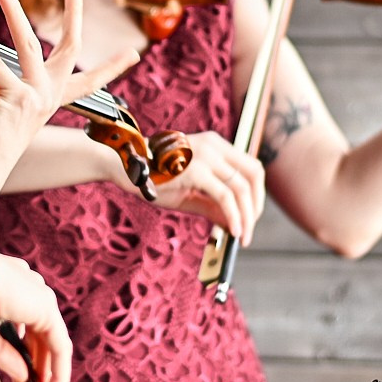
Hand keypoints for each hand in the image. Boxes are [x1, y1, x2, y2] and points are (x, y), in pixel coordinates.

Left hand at [0, 0, 137, 168]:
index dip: (112, 67)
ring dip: (13, 9)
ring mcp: (36, 97)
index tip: (133, 53)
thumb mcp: (4, 107)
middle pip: (71, 47)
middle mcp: (48, 97)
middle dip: (76, 9)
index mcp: (50, 101)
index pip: (87, 81)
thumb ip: (4, 84)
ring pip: (28, 43)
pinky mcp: (16, 98)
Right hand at [0, 253, 71, 381]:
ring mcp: (37, 293)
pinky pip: (59, 344)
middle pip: (41, 332)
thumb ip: (2, 354)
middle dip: (39, 363)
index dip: (25, 350)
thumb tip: (23, 376)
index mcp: (5, 282)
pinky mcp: (45, 306)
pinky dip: (58, 371)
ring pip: (53, 339)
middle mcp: (24, 284)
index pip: (24, 320)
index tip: (21, 375)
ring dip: (50, 370)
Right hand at [146, 129, 265, 243]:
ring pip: (242, 187)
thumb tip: (234, 224)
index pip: (250, 166)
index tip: (251, 215)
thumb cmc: (153, 178)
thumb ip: (213, 205)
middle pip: (253, 174)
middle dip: (256, 205)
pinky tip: (233, 231)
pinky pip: (225, 197)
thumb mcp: (190, 193)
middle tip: (249, 229)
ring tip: (243, 236)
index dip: (257, 193)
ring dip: (247, 216)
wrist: (124, 167)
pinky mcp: (197, 171)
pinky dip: (234, 216)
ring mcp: (206, 156)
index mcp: (215, 145)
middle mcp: (214, 146)